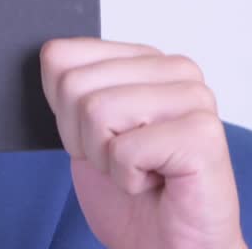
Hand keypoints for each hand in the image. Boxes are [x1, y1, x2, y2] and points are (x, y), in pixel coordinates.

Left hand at [40, 38, 244, 248]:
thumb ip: (71, 89)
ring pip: (97, 111)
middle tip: (119, 161)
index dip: (62, 111)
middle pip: (74, 85)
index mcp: (145, 59)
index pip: (61, 56)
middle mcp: (175, 70)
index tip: (97, 138)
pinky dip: (128, 179)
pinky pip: (125, 149)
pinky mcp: (202, 134)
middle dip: (82, 138)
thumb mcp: (82, 131)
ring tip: (138, 171)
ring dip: (106, 159)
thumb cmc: (133, 196)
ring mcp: (194, 98)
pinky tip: (155, 183)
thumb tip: (49, 55)